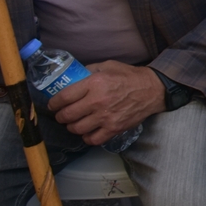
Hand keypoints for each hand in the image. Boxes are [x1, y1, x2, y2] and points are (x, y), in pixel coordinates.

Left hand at [48, 62, 164, 145]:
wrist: (153, 89)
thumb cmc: (129, 76)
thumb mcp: (108, 66)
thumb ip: (89, 71)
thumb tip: (73, 78)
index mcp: (94, 84)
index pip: (63, 97)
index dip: (53, 103)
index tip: (53, 105)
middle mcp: (98, 101)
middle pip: (67, 115)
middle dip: (60, 116)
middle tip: (63, 115)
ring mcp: (106, 117)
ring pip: (77, 129)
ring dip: (72, 127)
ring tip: (75, 123)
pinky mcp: (114, 128)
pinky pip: (92, 139)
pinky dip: (87, 137)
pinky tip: (88, 131)